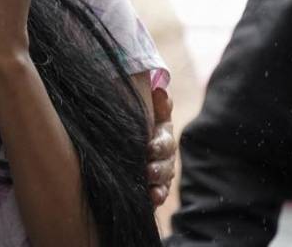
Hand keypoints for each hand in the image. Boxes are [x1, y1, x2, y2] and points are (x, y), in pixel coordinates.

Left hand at [147, 89, 175, 206]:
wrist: (125, 135)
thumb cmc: (139, 118)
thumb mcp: (147, 109)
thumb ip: (155, 102)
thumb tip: (159, 90)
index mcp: (163, 134)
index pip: (165, 141)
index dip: (160, 145)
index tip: (150, 148)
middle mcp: (164, 155)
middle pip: (166, 163)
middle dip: (159, 168)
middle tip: (149, 171)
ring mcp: (160, 171)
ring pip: (164, 181)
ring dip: (160, 186)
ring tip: (153, 191)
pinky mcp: (154, 185)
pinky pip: (158, 193)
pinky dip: (156, 197)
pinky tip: (152, 200)